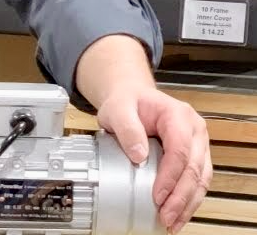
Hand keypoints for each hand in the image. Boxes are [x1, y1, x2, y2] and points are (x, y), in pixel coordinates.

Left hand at [97, 87, 211, 233]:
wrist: (131, 98)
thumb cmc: (126, 101)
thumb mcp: (118, 109)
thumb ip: (127, 128)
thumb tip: (139, 156)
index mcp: (178, 115)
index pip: (180, 150)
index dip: (170, 177)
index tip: (158, 196)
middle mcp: (194, 130)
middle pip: (195, 169)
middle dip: (181, 198)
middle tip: (166, 217)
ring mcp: (198, 144)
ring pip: (201, 180)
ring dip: (188, 204)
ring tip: (172, 222)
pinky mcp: (195, 157)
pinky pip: (197, 182)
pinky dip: (188, 200)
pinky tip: (177, 214)